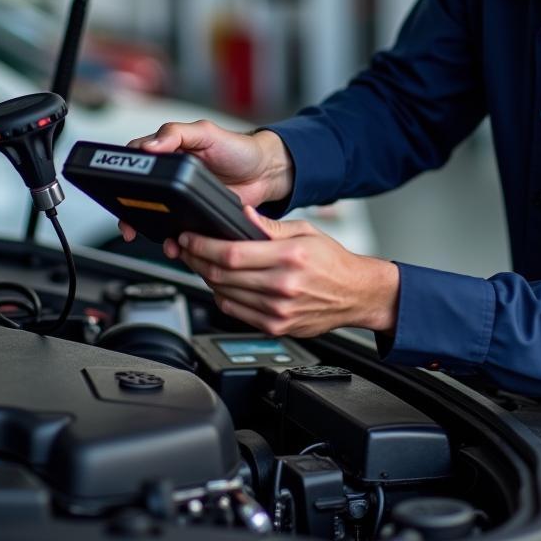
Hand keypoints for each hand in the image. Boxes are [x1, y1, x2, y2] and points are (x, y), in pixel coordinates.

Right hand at [119, 121, 292, 244]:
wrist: (265, 174)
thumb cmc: (238, 148)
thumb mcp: (207, 133)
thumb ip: (177, 134)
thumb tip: (150, 145)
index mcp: (169, 151)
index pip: (135, 161)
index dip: (122, 177)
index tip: (120, 192)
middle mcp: (171, 176)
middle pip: (139, 195)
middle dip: (130, 212)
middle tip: (130, 225)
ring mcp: (182, 198)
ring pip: (155, 216)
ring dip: (151, 230)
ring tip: (159, 238)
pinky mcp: (194, 216)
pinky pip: (176, 231)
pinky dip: (173, 240)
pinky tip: (176, 244)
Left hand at [173, 206, 399, 337]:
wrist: (355, 295)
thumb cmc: (333, 262)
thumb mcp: (306, 231)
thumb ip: (270, 226)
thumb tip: (242, 213)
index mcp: (289, 257)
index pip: (232, 253)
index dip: (202, 246)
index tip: (188, 238)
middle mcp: (282, 286)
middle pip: (221, 275)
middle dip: (195, 260)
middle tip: (185, 249)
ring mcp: (277, 310)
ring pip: (223, 294)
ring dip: (205, 278)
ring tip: (200, 263)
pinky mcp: (275, 327)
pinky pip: (235, 311)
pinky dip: (221, 296)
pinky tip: (221, 283)